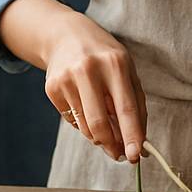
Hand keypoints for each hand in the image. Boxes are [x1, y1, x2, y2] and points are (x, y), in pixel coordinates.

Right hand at [3, 0, 146, 162]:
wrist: (66, 35)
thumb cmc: (104, 57)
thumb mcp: (126, 71)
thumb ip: (135, 105)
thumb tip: (140, 143)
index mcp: (115, 64)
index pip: (126, 108)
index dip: (132, 135)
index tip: (136, 156)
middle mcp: (89, 70)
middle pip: (100, 123)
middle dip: (111, 145)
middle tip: (120, 155)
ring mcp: (67, 79)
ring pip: (85, 126)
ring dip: (99, 137)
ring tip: (107, 130)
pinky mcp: (52, 88)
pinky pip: (72, 121)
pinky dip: (83, 124)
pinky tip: (86, 108)